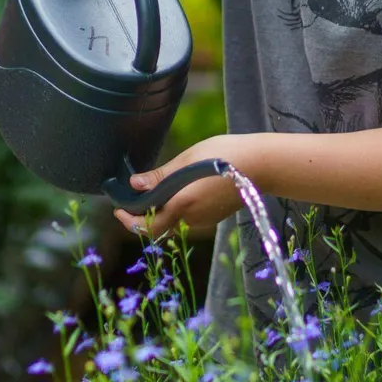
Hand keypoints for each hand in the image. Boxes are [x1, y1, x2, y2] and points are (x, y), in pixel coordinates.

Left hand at [113, 136, 251, 239]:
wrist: (263, 165)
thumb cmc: (225, 155)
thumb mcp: (188, 159)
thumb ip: (161, 176)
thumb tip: (135, 184)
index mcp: (182, 204)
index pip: (148, 225)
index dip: (130, 221)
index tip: (119, 209)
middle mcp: (193, 218)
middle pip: (159, 227)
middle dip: (143, 217)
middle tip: (132, 203)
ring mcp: (206, 219)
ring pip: (174, 222)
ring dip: (161, 212)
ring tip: (155, 191)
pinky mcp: (215, 216)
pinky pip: (189, 217)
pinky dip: (178, 209)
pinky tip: (180, 191)